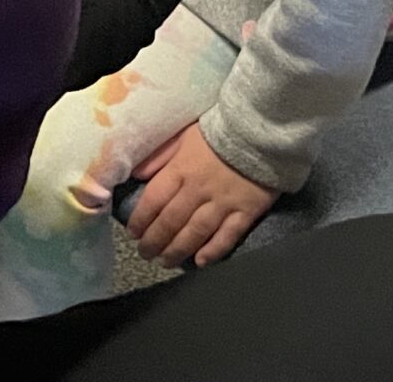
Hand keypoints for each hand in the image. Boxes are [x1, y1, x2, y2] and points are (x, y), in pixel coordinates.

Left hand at [128, 123, 275, 265]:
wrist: (259, 131)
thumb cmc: (217, 132)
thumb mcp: (182, 135)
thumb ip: (159, 155)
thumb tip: (136, 174)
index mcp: (180, 169)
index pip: (154, 199)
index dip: (141, 219)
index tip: (133, 233)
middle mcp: (198, 190)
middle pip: (171, 221)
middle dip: (155, 241)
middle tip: (146, 253)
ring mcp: (223, 203)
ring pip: (195, 233)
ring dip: (177, 250)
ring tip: (165, 261)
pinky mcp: (246, 212)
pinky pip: (227, 236)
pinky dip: (213, 251)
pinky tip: (200, 262)